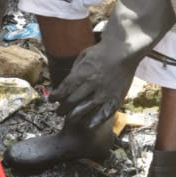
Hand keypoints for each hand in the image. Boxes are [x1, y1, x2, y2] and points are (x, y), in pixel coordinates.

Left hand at [52, 0, 175, 127]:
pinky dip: (95, 121)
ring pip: (86, 110)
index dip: (56, 96)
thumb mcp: (83, 56)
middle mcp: (93, 85)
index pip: (65, 89)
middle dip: (62, 109)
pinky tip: (88, 125)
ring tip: (69, 119)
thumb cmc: (101, 53)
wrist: (124, 51)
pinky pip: (104, 114)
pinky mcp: (116, 99)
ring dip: (74, 117)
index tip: (51, 100)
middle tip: (59, 112)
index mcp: (83, 73)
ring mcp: (105, 93)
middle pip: (72, 101)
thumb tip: (64, 86)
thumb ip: (74, 72)